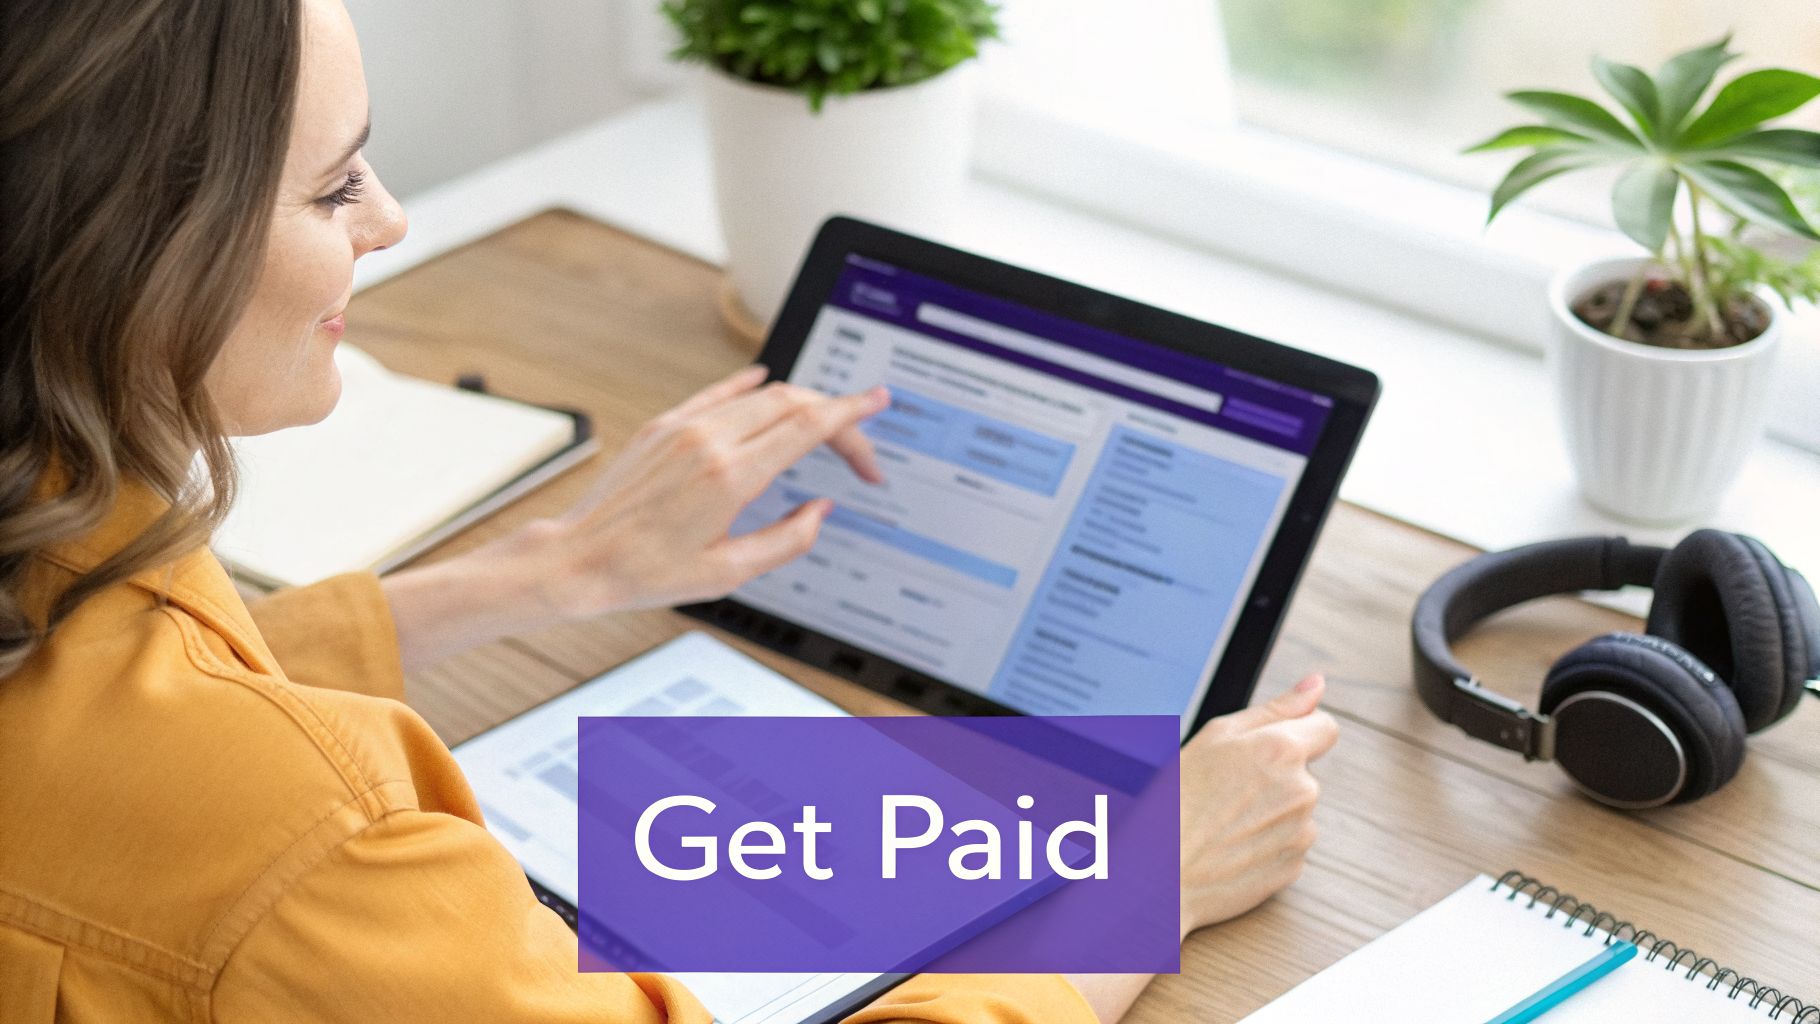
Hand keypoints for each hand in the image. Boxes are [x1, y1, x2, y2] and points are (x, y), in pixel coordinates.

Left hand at [380, 366, 888, 671]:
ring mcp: (682, 429)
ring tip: (824, 413)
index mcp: (731, 477)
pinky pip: (716, 393)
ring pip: (758, 394)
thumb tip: (820, 511)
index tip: (876, 407)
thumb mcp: (729, 574)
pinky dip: (747, 384)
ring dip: (799, 399)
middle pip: (792, 402)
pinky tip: (763, 379)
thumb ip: (787, 541)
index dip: (852, 416)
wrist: (578, 560)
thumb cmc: (645, 574)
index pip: (810, 426)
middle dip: (836, 411)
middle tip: (859, 433)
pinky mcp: (662, 427)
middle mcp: (708, 442)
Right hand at [1178, 675, 1337, 937]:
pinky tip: (1230, 846)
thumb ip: (1275, 710)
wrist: (1157, 879)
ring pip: (1296, 809)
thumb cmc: (1174, 805)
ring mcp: (1301, 833)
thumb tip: (1316, 685)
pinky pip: (1288, 844)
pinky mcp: (1294, 868)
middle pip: (1304, 771)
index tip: (1268, 748)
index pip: (1325, 727)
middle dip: (1275, 776)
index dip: (1296, 732)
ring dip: (1271, 811)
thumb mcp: (1214, 738)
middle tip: (1224, 790)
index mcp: (1281, 749)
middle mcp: (1302, 790)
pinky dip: (1266, 844)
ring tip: (1222, 821)